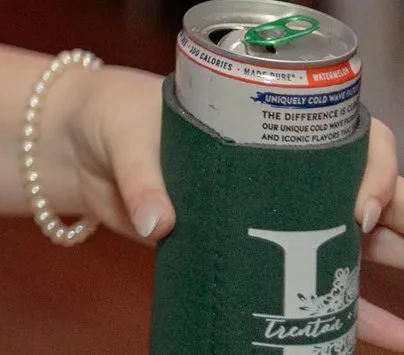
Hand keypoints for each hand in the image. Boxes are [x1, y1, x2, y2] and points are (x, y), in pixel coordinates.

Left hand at [56, 71, 403, 343]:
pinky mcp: (259, 249)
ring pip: (361, 240)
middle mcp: (289, 165)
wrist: (81, 149)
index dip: (372, 170)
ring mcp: (280, 210)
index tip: (357, 209)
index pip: (351, 138)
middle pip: (369, 189)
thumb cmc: (114, 121)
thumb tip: (160, 223)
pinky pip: (321, 283)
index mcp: (271, 121)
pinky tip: (392, 340)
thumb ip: (141, 178)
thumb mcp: (127, 137)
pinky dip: (357, 312)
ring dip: (396, 266)